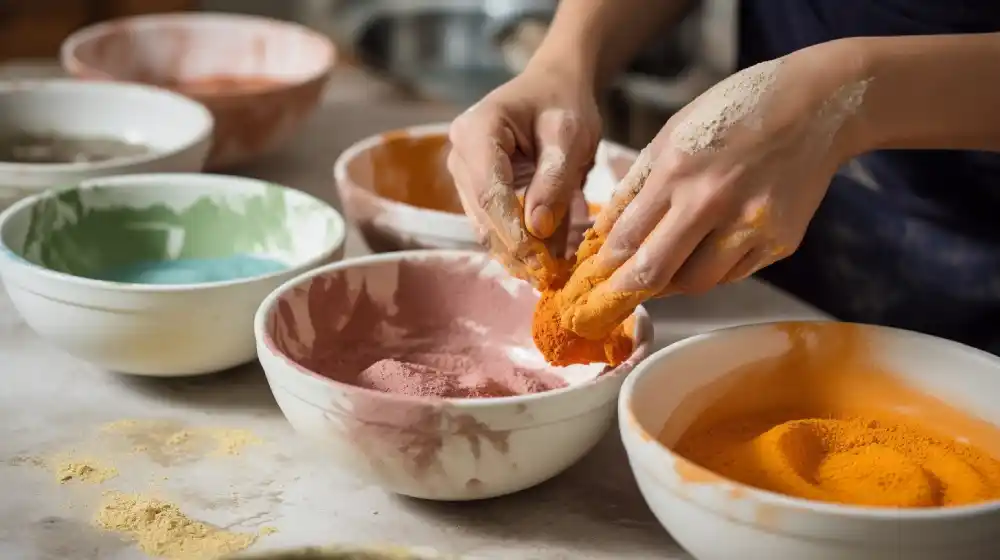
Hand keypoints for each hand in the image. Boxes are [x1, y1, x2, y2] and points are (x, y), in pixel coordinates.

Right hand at [447, 60, 601, 287]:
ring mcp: (464, 175)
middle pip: (484, 215)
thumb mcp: (569, 136)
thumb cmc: (564, 103)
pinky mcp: (475, 191)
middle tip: (551, 279)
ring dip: (517, 254)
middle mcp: (460, 154)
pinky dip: (519, 245)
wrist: (554, 88)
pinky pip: (493, 225)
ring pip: (486, 226)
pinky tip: (545, 263)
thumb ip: (553, 180)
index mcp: (477, 131)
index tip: (541, 264)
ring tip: (551, 276)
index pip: (491, 192)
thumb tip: (537, 229)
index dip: (514, 233)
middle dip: (517, 250)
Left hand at [567, 42, 868, 335]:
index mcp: (678, 170)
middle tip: (599, 310)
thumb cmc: (736, 110)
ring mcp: (750, 227)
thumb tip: (605, 232)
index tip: (583, 285)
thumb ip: (637, 184)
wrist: (819, 105)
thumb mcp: (673, 133)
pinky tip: (702, 253)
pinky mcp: (779, 243)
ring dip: (667, 284)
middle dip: (619, 297)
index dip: (599, 269)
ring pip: (694, 283)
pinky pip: (731, 274)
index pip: (625, 238)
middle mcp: (713, 203)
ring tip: (656, 273)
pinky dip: (708, 271)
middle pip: (654, 273)